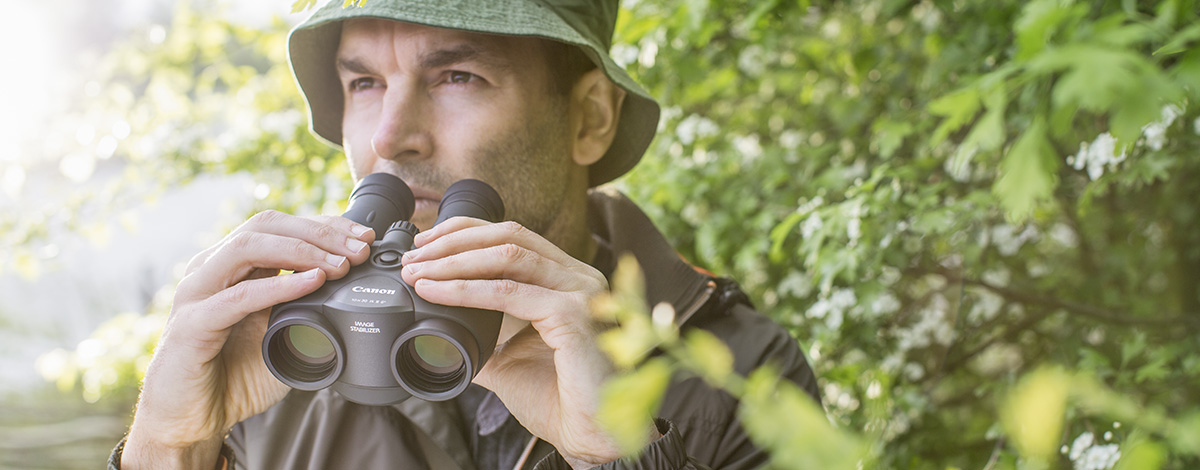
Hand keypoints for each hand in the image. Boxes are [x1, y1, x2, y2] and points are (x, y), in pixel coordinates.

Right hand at [122, 211, 374, 468]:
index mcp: (234, 266)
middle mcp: (213, 269)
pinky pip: (239, 296)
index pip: (281, 227)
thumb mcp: (283, 334)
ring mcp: (198, 292)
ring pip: (249, 247)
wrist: (193, 419)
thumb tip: (353, 294)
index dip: (324, 225)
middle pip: (267, 226)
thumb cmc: (235, 375)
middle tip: (358, 248)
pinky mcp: (192, 324)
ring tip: (340, 264)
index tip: (362, 237)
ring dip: (302, 251)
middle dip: (319, 232)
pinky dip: (279, 286)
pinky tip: (312, 283)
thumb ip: (309, 309)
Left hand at [400, 218, 652, 467]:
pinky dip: (465, 290)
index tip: (426, 241)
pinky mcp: (573, 315)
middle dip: (454, 242)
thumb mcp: (509, 358)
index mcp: (569, 280)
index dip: (466, 231)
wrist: (587, 436)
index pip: (515, 236)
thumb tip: (437, 330)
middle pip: (510, 236)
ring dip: (454, 262)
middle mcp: (580, 278)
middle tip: (413, 257)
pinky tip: (435, 292)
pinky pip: (508, 293)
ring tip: (417, 272)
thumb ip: (481, 336)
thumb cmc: (559, 399)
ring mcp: (580, 293)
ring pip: (508, 256)